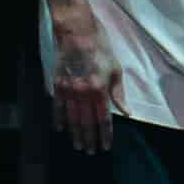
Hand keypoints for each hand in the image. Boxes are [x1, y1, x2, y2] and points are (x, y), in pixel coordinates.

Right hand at [45, 14, 120, 154]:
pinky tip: (60, 128)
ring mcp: (69, 89)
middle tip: (90, 152)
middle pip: (86, 122)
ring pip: (72, 117)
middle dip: (89, 138)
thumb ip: (118, 92)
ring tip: (77, 145)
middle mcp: (84, 92)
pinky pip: (58, 106)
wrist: (76, 32)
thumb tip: (125, 111)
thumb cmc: (99, 48)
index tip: (105, 146)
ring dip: (75, 133)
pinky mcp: (58, 83)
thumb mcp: (115, 69)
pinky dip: (59, 118)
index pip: (103, 118)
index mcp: (100, 89)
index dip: (104, 134)